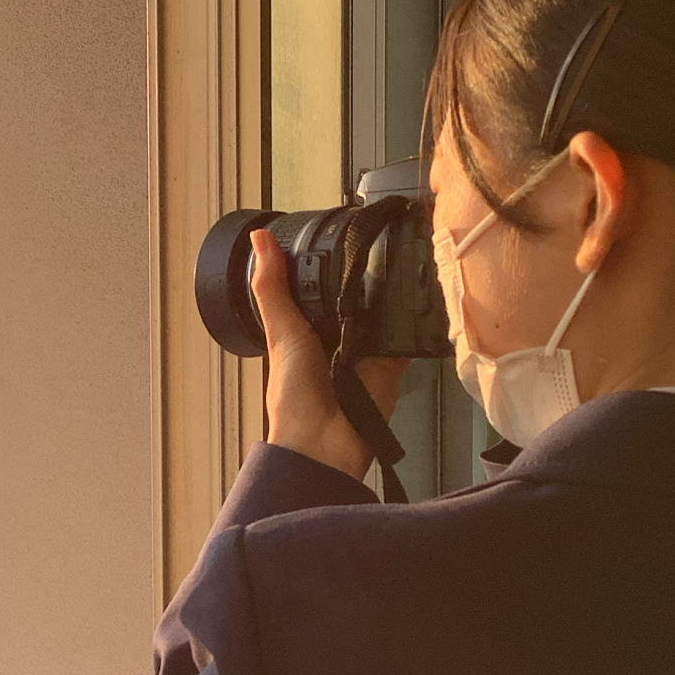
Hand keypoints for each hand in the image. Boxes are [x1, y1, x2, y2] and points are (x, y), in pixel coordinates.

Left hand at [249, 228, 407, 480]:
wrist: (325, 446)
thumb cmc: (294, 399)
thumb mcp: (281, 332)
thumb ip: (272, 288)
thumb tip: (258, 240)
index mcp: (305, 327)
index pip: (319, 283)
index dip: (328, 261)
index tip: (339, 229)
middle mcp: (336, 335)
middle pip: (355, 294)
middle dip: (365, 275)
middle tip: (378, 240)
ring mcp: (366, 350)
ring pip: (383, 311)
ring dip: (389, 296)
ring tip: (399, 263)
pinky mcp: (391, 364)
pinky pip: (406, 337)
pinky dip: (411, 323)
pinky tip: (416, 301)